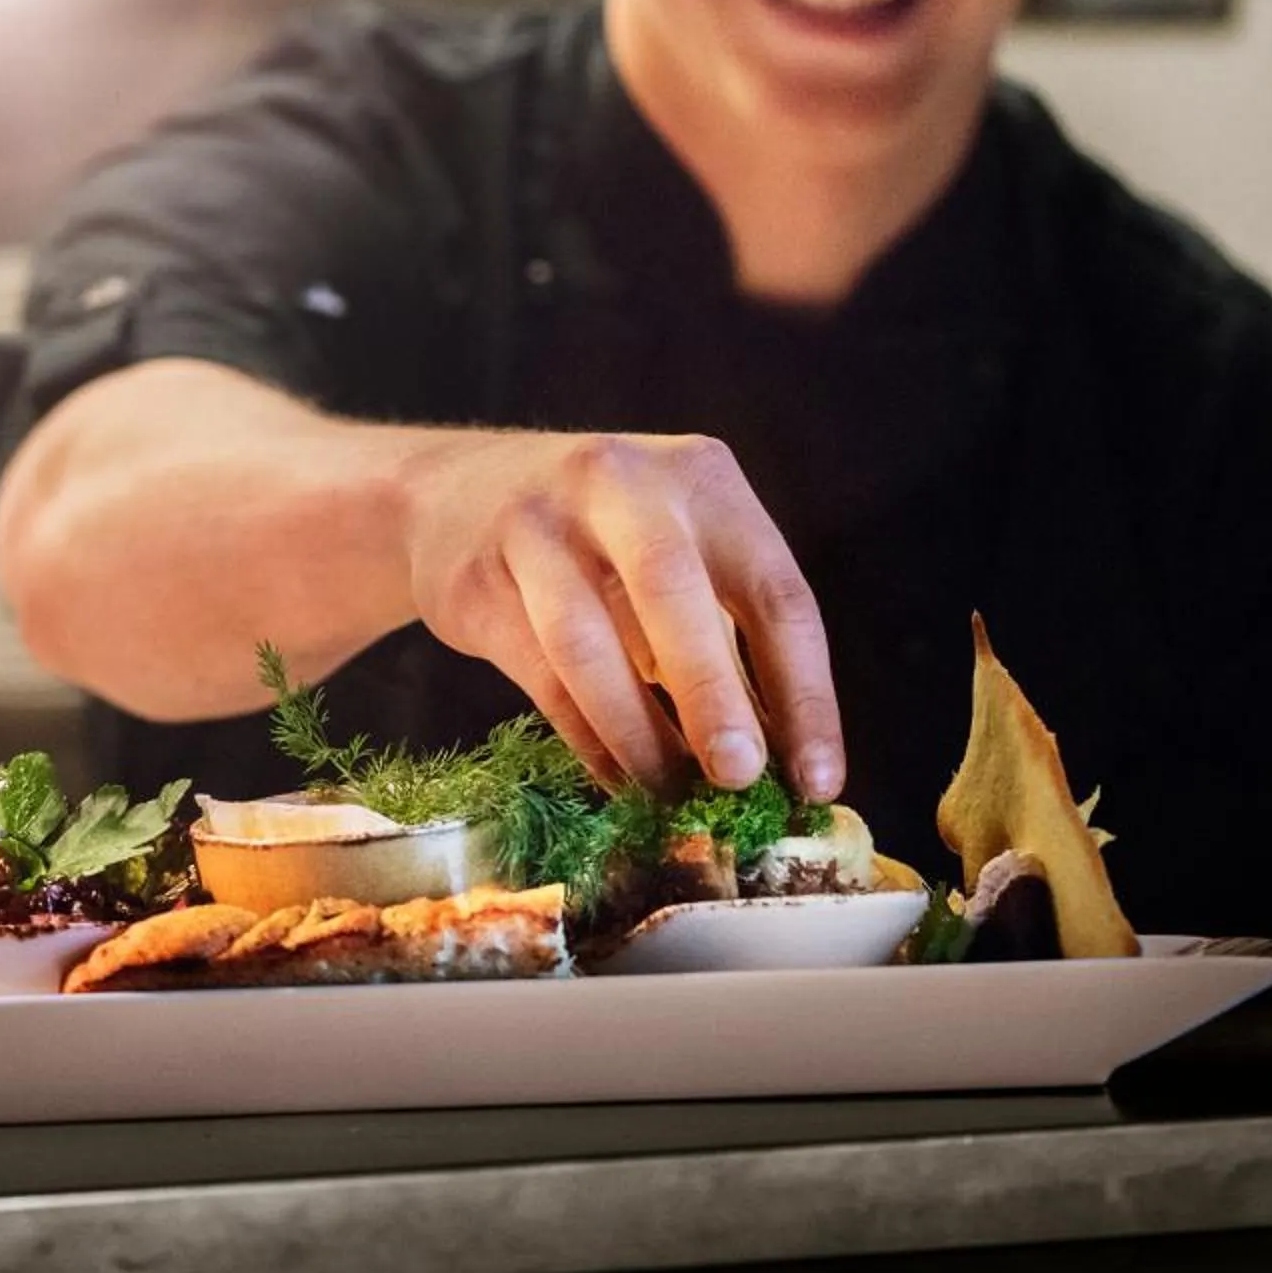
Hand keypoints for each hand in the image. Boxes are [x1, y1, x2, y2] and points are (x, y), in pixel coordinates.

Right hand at [394, 428, 843, 799]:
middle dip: (712, 697)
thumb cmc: (603, 534)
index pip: (775, 591)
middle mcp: (620, 483)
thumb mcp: (678, 546)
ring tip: (670, 795)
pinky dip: (588, 738)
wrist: (454, 492)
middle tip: (738, 779)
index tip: (817, 780)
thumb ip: (729, 634)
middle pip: (673, 592)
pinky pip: (540, 676)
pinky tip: (618, 777)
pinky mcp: (479, 579)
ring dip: (638, 733)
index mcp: (701, 477)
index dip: (806, 693)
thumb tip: (783, 763)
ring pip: (589, 644)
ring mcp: (539, 525)